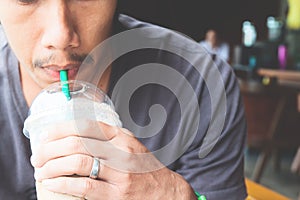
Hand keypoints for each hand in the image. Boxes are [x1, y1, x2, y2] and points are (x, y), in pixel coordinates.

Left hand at [31, 120, 194, 198]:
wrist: (165, 191)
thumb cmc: (142, 167)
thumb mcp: (129, 145)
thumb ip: (108, 137)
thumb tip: (75, 132)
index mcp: (122, 137)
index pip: (85, 125)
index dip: (59, 129)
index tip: (44, 136)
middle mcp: (121, 151)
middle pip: (77, 143)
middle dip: (50, 149)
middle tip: (37, 157)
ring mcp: (120, 174)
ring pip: (78, 163)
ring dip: (52, 166)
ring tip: (41, 171)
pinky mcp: (117, 195)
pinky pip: (84, 187)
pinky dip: (62, 184)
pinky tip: (52, 183)